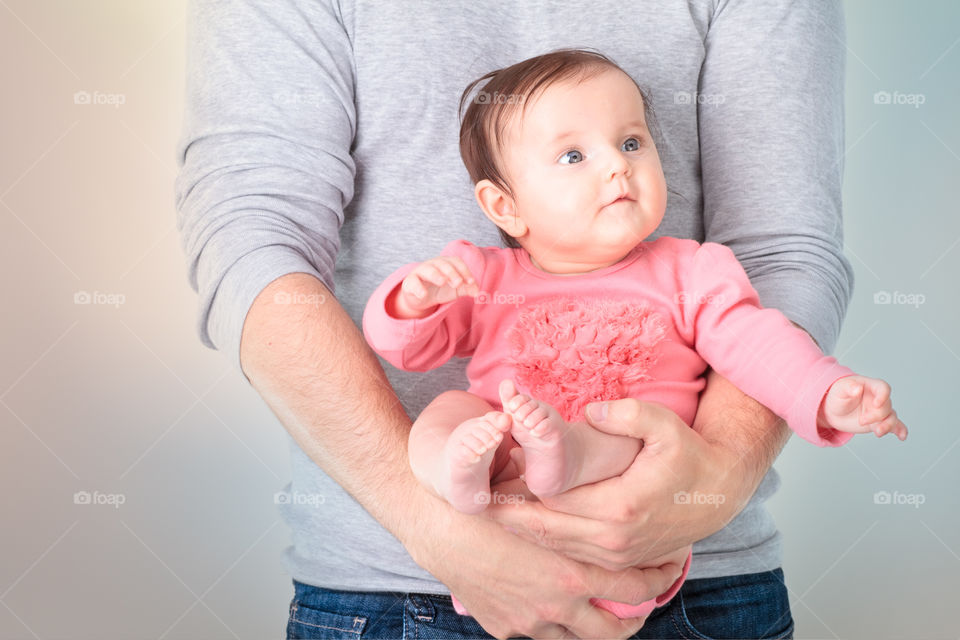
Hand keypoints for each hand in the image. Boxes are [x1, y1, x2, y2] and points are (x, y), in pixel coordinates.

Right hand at [392, 256, 478, 317]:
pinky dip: (418, 288)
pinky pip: (413, 283)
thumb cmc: (440, 289)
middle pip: (443, 264)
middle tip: (458, 283)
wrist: (421, 299)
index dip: (464, 271)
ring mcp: (420, 272)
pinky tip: (423, 294)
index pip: (456, 262)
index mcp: (446, 263)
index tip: (471, 282)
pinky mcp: (409, 283)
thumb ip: (467, 288)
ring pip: (427, 269)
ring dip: (436, 275)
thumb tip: (477, 292)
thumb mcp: (456, 289)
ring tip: (442, 282)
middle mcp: (433, 264)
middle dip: (452, 272)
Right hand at [407, 494, 683, 639]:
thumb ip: (577, 512)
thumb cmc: (485, 504)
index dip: (657, 578)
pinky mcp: (504, 627)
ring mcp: (527, 622)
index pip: (632, 587)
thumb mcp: (538, 503)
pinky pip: (542, 634)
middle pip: (613, 629)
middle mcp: (552, 606)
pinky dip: (558, 623)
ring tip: (607, 607)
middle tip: (646, 600)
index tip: (668, 566)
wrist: (433, 526)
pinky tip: (559, 604)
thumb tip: (616, 497)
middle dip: (637, 618)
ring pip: (578, 638)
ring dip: (597, 624)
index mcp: (568, 574)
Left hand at [486, 399, 739, 571]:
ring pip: (554, 546)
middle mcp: (613, 540)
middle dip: (509, 515)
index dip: (519, 489)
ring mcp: (615, 555)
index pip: (552, 501)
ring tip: (492, 509)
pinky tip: (526, 521)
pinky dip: (545, 539)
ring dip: (523, 529)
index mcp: (619, 508)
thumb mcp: (664, 426)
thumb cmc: (689, 455)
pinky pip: (570, 553)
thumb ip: (626, 415)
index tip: (490, 477)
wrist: (720, 493)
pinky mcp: (618, 560)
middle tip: (476, 499)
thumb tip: (589, 411)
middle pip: (544, 529)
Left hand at [819, 375, 907, 439]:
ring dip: (888, 426)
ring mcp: (880, 411)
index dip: (883, 396)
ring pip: (891, 417)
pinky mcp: (879, 422)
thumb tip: (857, 388)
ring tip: (878, 432)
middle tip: (861, 421)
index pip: (883, 388)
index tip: (876, 405)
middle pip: (886, 407)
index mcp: (870, 386)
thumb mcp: (840, 389)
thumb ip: (849, 387)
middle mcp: (878, 398)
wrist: (834, 410)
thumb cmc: (838, 395)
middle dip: (875, 416)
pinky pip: (895, 425)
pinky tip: (902, 436)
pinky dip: (900, 430)